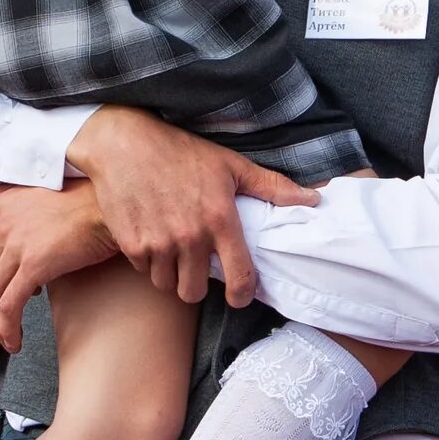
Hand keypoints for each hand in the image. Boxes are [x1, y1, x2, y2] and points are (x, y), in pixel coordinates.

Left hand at [0, 183, 119, 352]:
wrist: (113, 208)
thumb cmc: (88, 204)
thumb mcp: (41, 196)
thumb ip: (9, 210)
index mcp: (1, 204)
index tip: (7, 298)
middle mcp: (2, 221)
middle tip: (2, 326)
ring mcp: (16, 243)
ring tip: (8, 340)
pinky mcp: (33, 264)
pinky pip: (8, 306)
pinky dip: (7, 328)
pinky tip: (15, 341)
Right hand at [63, 107, 320, 309]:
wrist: (124, 143)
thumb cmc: (181, 151)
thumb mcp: (230, 164)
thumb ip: (272, 186)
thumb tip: (314, 198)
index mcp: (220, 219)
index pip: (240, 277)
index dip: (242, 295)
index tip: (239, 296)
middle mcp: (190, 237)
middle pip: (194, 293)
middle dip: (197, 285)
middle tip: (197, 266)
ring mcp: (157, 243)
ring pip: (167, 284)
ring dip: (171, 274)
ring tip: (173, 250)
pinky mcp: (130, 244)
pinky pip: (143, 269)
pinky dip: (148, 260)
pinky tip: (151, 236)